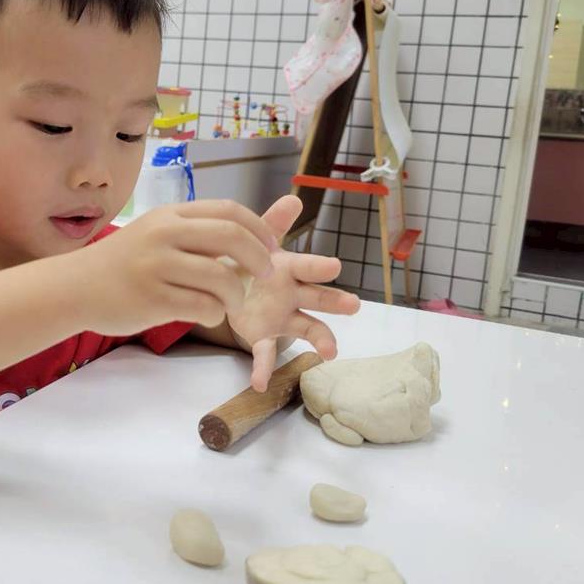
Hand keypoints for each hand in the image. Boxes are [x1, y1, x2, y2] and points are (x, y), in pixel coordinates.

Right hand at [78, 200, 277, 336]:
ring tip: (231, 303)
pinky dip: (215, 314)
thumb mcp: (155, 233)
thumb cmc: (122, 262)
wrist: (75, 287)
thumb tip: (247, 237)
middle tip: (265, 275)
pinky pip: (204, 307)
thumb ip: (194, 232)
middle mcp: (164, 235)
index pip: (229, 212)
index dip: (259, 229)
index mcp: (170, 216)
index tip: (271, 247)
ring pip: (222, 279)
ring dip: (237, 295)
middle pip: (232, 238)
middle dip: (259, 258)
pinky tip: (207, 314)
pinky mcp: (153, 300)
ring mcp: (157, 267)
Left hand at [227, 195, 360, 391]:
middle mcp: (293, 294)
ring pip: (307, 328)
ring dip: (321, 340)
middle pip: (319, 298)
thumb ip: (274, 223)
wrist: (230, 284)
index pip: (308, 267)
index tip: (335, 266)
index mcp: (289, 269)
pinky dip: (264, 369)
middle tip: (354, 305)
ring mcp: (281, 317)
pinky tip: (260, 383)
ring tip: (330, 353)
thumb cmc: (252, 261)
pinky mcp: (263, 336)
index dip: (319, 266)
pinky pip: (266, 354)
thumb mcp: (259, 241)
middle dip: (336, 301)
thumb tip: (293, 199)